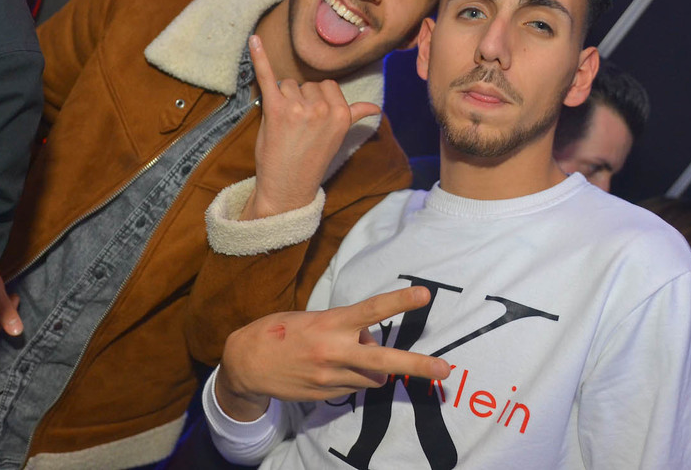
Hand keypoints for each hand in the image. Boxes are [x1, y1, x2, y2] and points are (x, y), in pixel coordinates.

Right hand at [215, 286, 450, 420]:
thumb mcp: (311, 319)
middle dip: (417, 365)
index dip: (399, 302)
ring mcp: (331, 377)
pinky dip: (353, 378)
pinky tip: (331, 369)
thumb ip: (343, 328)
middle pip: (384, 359)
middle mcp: (334, 351)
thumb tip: (370, 342)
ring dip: (372, 367)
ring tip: (347, 354)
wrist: (246, 364)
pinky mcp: (326, 394)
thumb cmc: (279, 332)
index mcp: (330, 324)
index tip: (424, 296)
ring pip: (372, 376)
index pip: (371, 311)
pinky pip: (354, 387)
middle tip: (445, 370)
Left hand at [241, 34, 379, 219]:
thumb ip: (353, 116)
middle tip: (296, 129)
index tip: (312, 123)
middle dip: (299, 100)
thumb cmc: (311, 160)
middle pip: (306, 84)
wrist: (288, 187)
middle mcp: (322, 108)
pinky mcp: (275, 109)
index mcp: (341, 113)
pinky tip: (254, 40)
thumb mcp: (337, 137)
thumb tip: (377, 109)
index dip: (316, 101)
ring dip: (282, 99)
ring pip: (288, 84)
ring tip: (284, 127)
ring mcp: (299, 108)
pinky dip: (259, 57)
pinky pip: (267, 76)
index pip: (326, 86)